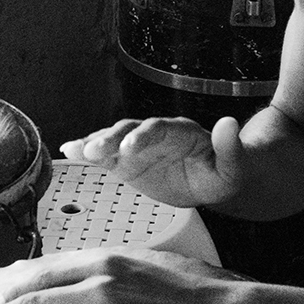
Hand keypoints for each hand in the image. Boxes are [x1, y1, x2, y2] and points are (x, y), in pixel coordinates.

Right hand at [59, 115, 243, 207]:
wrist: (210, 180)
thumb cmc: (224, 172)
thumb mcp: (234, 165)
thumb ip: (230, 147)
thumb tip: (229, 123)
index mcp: (180, 132)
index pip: (158, 129)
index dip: (143, 136)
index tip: (130, 148)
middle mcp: (154, 134)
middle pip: (129, 129)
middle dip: (111, 138)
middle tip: (95, 151)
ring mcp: (137, 147)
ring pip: (113, 139)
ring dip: (95, 144)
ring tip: (76, 150)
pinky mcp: (126, 161)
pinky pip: (105, 154)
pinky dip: (87, 151)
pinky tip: (70, 150)